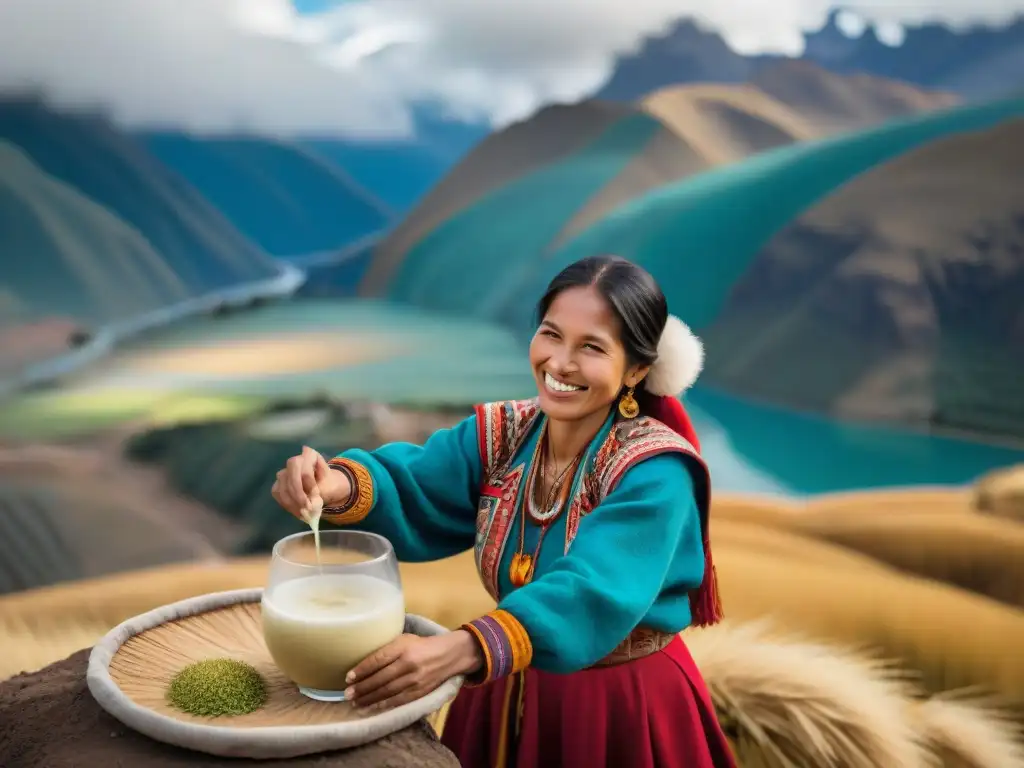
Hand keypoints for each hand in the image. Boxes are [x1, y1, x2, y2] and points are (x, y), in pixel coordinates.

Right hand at [271, 446, 348, 519]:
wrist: (325, 488)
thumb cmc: (328, 484)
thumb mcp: (330, 484)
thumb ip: (320, 489)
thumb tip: (311, 498)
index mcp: (309, 455)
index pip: (301, 464)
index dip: (306, 479)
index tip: (316, 494)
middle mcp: (294, 462)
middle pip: (287, 474)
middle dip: (296, 492)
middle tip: (306, 506)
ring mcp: (285, 473)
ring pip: (281, 486)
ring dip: (293, 502)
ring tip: (305, 512)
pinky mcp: (279, 485)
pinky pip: (278, 494)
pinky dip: (288, 505)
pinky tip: (299, 512)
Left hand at [345, 631, 483, 709]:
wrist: (450, 654)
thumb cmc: (422, 645)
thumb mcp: (405, 639)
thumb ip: (388, 649)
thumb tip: (363, 662)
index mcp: (404, 646)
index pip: (378, 659)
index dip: (362, 670)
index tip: (348, 677)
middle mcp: (409, 663)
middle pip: (380, 678)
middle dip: (362, 688)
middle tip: (347, 694)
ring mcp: (415, 679)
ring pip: (388, 692)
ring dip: (369, 699)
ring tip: (355, 702)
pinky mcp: (420, 691)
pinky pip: (398, 700)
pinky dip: (383, 705)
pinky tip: (372, 707)